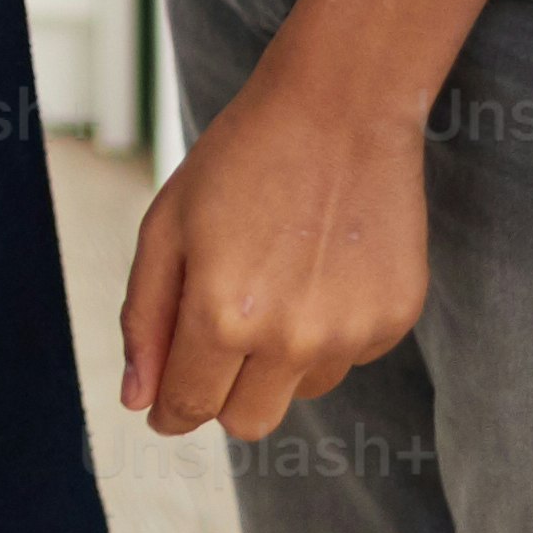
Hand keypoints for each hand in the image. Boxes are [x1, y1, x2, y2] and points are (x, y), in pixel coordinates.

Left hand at [119, 58, 427, 442]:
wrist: (339, 110)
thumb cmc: (240, 160)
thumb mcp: (166, 226)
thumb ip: (145, 319)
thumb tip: (138, 400)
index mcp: (223, 314)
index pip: (190, 406)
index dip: (169, 409)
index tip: (163, 404)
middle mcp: (291, 338)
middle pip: (248, 422)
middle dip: (221, 396)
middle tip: (216, 340)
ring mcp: (350, 334)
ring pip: (298, 392)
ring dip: (277, 360)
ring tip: (276, 279)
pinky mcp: (395, 321)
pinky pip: (347, 360)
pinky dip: (327, 334)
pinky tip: (320, 270)